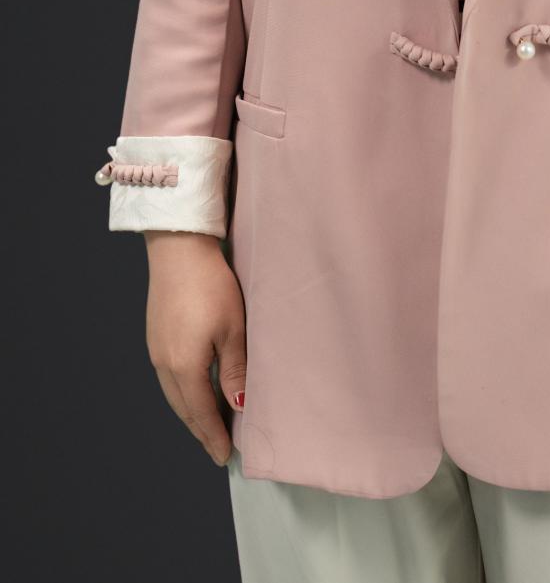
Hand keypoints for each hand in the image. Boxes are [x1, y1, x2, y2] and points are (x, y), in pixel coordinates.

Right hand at [143, 231, 247, 466]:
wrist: (179, 248)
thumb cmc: (211, 285)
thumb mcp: (232, 329)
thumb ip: (235, 370)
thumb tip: (239, 406)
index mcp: (184, 367)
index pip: (201, 413)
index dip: (214, 435)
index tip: (225, 455)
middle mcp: (164, 364)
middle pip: (184, 408)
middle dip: (201, 429)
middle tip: (218, 447)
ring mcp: (156, 349)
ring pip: (174, 393)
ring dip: (191, 411)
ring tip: (209, 423)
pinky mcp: (155, 335)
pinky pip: (169, 376)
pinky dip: (183, 391)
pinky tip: (195, 389)